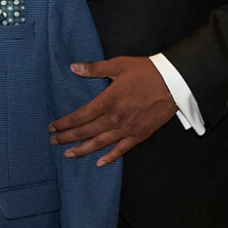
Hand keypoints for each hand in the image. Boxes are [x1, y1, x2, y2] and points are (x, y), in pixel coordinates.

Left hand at [49, 55, 177, 165]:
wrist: (174, 82)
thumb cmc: (146, 71)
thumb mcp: (118, 65)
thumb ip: (95, 68)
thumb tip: (73, 67)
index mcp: (107, 101)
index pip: (80, 116)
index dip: (65, 123)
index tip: (52, 127)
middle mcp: (114, 118)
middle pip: (86, 132)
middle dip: (67, 138)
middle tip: (53, 142)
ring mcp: (127, 129)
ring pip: (100, 143)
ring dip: (82, 150)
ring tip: (68, 154)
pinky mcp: (140, 135)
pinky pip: (122, 149)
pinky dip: (110, 157)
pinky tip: (99, 162)